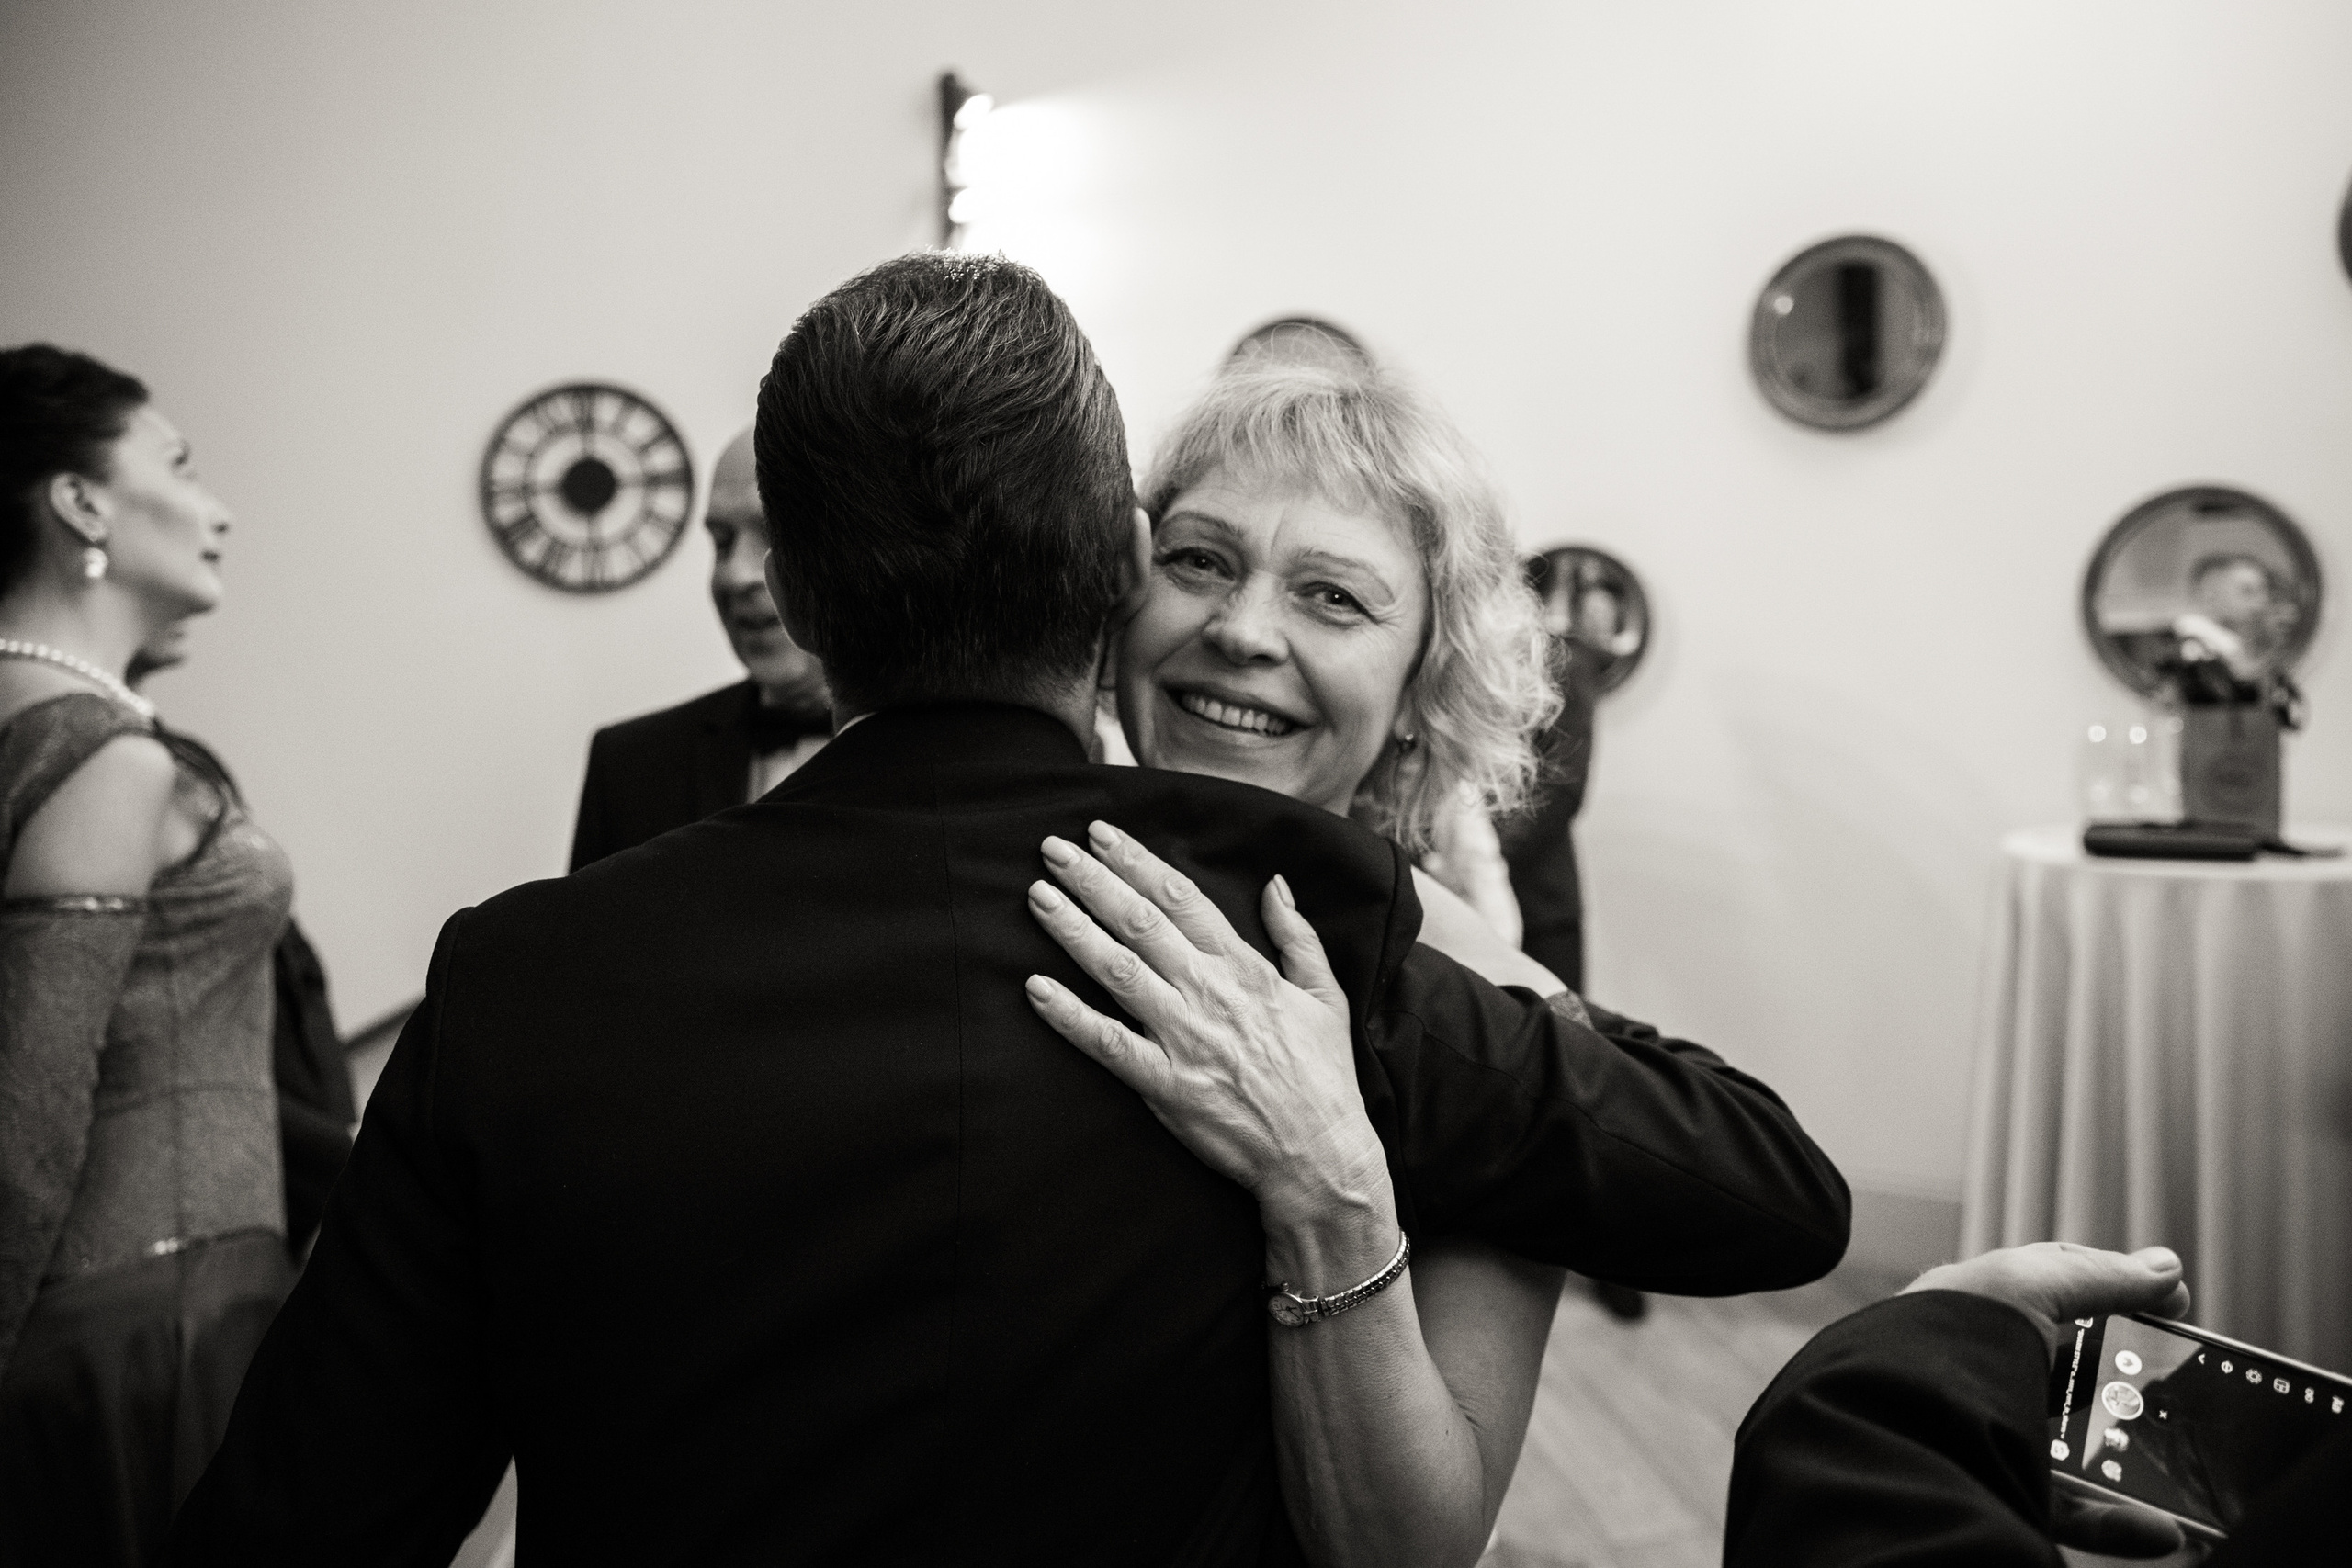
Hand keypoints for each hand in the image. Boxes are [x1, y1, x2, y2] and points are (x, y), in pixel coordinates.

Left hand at [1021, 821, 1387, 1223]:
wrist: (1318, 1154)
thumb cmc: (1322, 1075)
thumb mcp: (1324, 994)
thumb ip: (1296, 934)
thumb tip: (1275, 882)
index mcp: (1244, 968)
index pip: (1180, 898)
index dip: (1136, 862)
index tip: (1101, 835)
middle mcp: (1208, 992)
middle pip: (1139, 922)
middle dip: (1091, 881)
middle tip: (1051, 850)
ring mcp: (1183, 1037)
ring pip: (1117, 970)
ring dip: (1073, 930)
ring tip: (1038, 898)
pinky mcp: (1164, 1083)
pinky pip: (1107, 1043)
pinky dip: (1069, 1016)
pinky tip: (1036, 989)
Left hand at [1904, 1242, 2196, 1560]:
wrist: (1895, 1417)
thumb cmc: (1952, 1334)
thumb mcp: (2031, 1284)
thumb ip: (2100, 1277)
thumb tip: (2165, 1269)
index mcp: (1975, 1310)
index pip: (2051, 1290)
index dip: (2112, 1291)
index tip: (2172, 1306)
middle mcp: (1976, 1368)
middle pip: (2066, 1375)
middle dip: (2122, 1384)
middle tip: (2174, 1390)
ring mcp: (1985, 1431)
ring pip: (2071, 1447)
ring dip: (2131, 1459)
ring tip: (2178, 1462)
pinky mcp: (1994, 1487)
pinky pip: (2064, 1510)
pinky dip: (2115, 1525)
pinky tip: (2160, 1531)